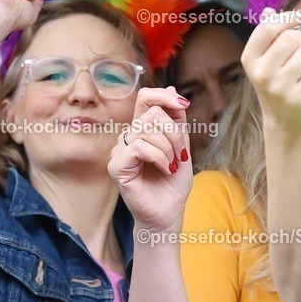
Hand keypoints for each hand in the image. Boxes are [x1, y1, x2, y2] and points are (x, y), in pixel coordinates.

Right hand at [108, 87, 191, 234]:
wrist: (168, 212)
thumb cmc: (173, 183)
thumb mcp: (182, 146)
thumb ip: (176, 121)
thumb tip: (170, 89)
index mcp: (143, 129)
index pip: (145, 98)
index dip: (163, 96)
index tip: (183, 105)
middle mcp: (129, 137)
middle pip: (152, 113)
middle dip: (175, 133)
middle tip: (181, 155)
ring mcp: (120, 151)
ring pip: (147, 130)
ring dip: (169, 148)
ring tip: (173, 165)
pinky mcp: (116, 166)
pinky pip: (139, 147)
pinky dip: (159, 157)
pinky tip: (166, 169)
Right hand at [241, 8, 300, 138]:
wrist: (284, 121)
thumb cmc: (278, 83)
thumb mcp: (266, 60)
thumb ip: (268, 35)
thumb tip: (268, 11)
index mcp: (250, 58)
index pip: (268, 27)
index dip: (288, 18)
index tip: (300, 17)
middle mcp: (260, 73)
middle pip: (292, 38)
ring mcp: (278, 88)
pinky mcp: (297, 99)